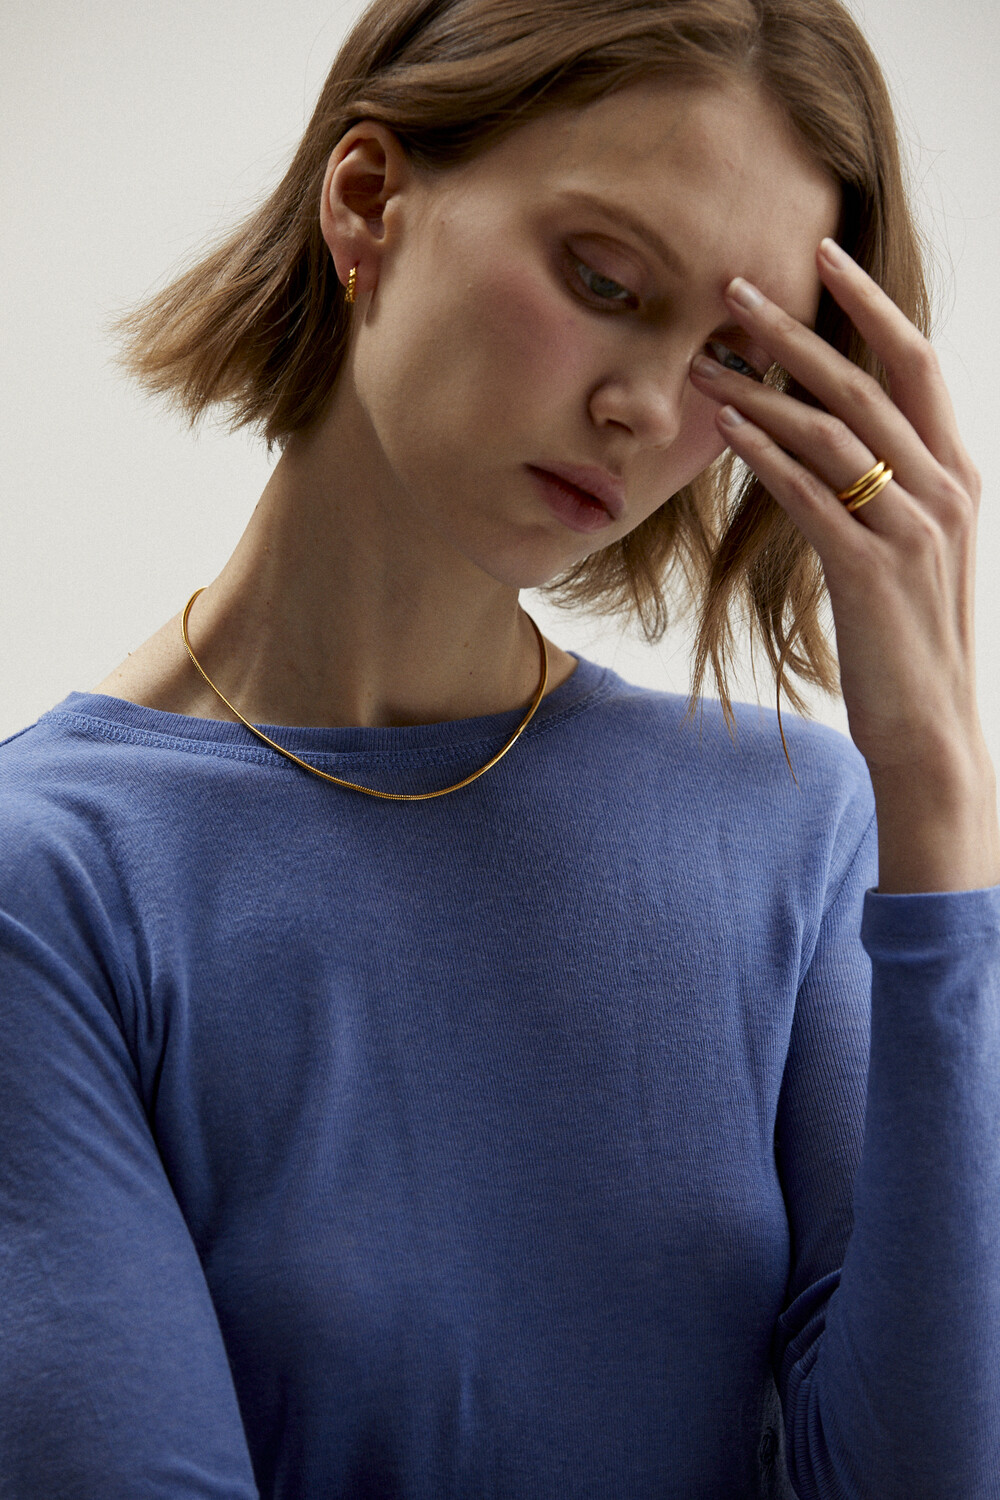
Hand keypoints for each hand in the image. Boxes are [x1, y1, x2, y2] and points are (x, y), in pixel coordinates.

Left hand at [688, 238, 984, 779]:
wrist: (930, 730)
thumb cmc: (909, 642)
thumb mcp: (913, 553)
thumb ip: (887, 492)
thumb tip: (832, 447)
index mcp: (959, 474)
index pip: (918, 363)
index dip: (871, 303)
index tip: (821, 256)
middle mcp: (946, 488)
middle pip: (866, 380)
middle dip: (797, 328)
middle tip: (733, 288)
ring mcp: (911, 527)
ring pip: (832, 429)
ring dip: (761, 387)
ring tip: (704, 361)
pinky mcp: (869, 569)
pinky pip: (809, 492)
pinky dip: (764, 453)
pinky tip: (724, 428)